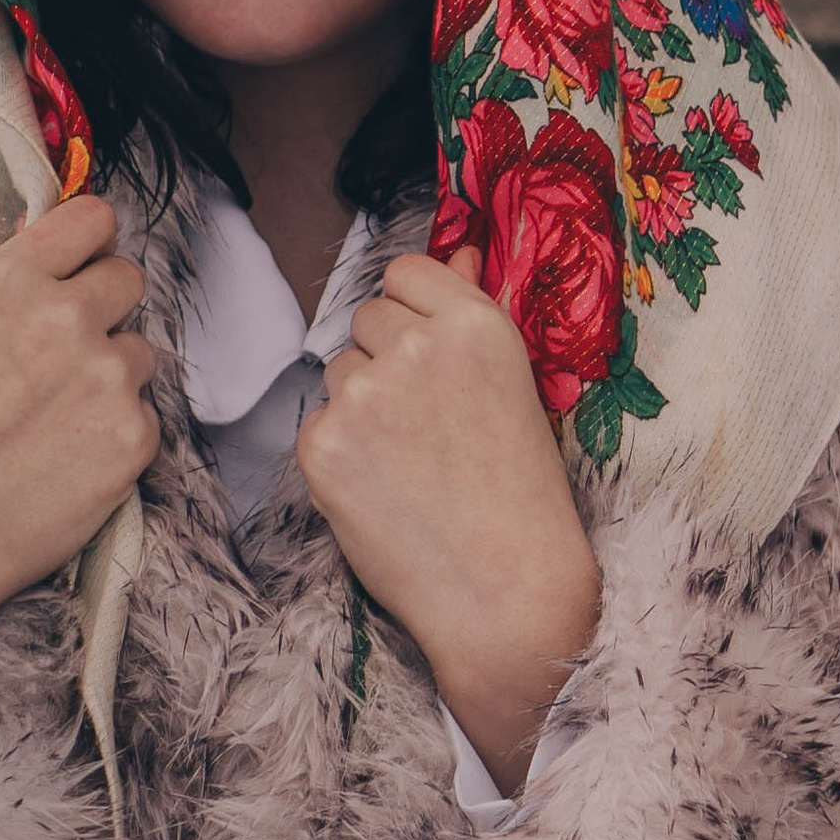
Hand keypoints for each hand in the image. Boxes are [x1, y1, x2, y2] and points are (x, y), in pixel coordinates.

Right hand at [0, 196, 157, 667]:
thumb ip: (13, 289)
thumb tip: (54, 245)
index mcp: (11, 281)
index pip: (93, 218)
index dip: (89, 245)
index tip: (82, 265)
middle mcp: (66, 317)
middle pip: (128, 278)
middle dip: (103, 310)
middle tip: (64, 355)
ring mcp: (108, 375)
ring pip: (138, 351)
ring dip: (111, 376)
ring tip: (54, 421)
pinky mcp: (136, 434)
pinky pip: (144, 413)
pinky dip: (116, 434)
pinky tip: (68, 459)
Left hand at [298, 248, 600, 795]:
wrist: (505, 590)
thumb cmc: (521, 493)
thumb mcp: (514, 386)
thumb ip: (473, 310)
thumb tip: (456, 249)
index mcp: (475, 324)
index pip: (406, 272)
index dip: (413, 312)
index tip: (428, 353)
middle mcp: (417, 345)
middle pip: (367, 318)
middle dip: (386, 358)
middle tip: (428, 425)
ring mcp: (365, 393)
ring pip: (339, 371)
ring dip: (362, 405)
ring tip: (411, 463)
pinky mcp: (323, 444)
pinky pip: (318, 423)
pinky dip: (341, 454)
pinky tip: (383, 490)